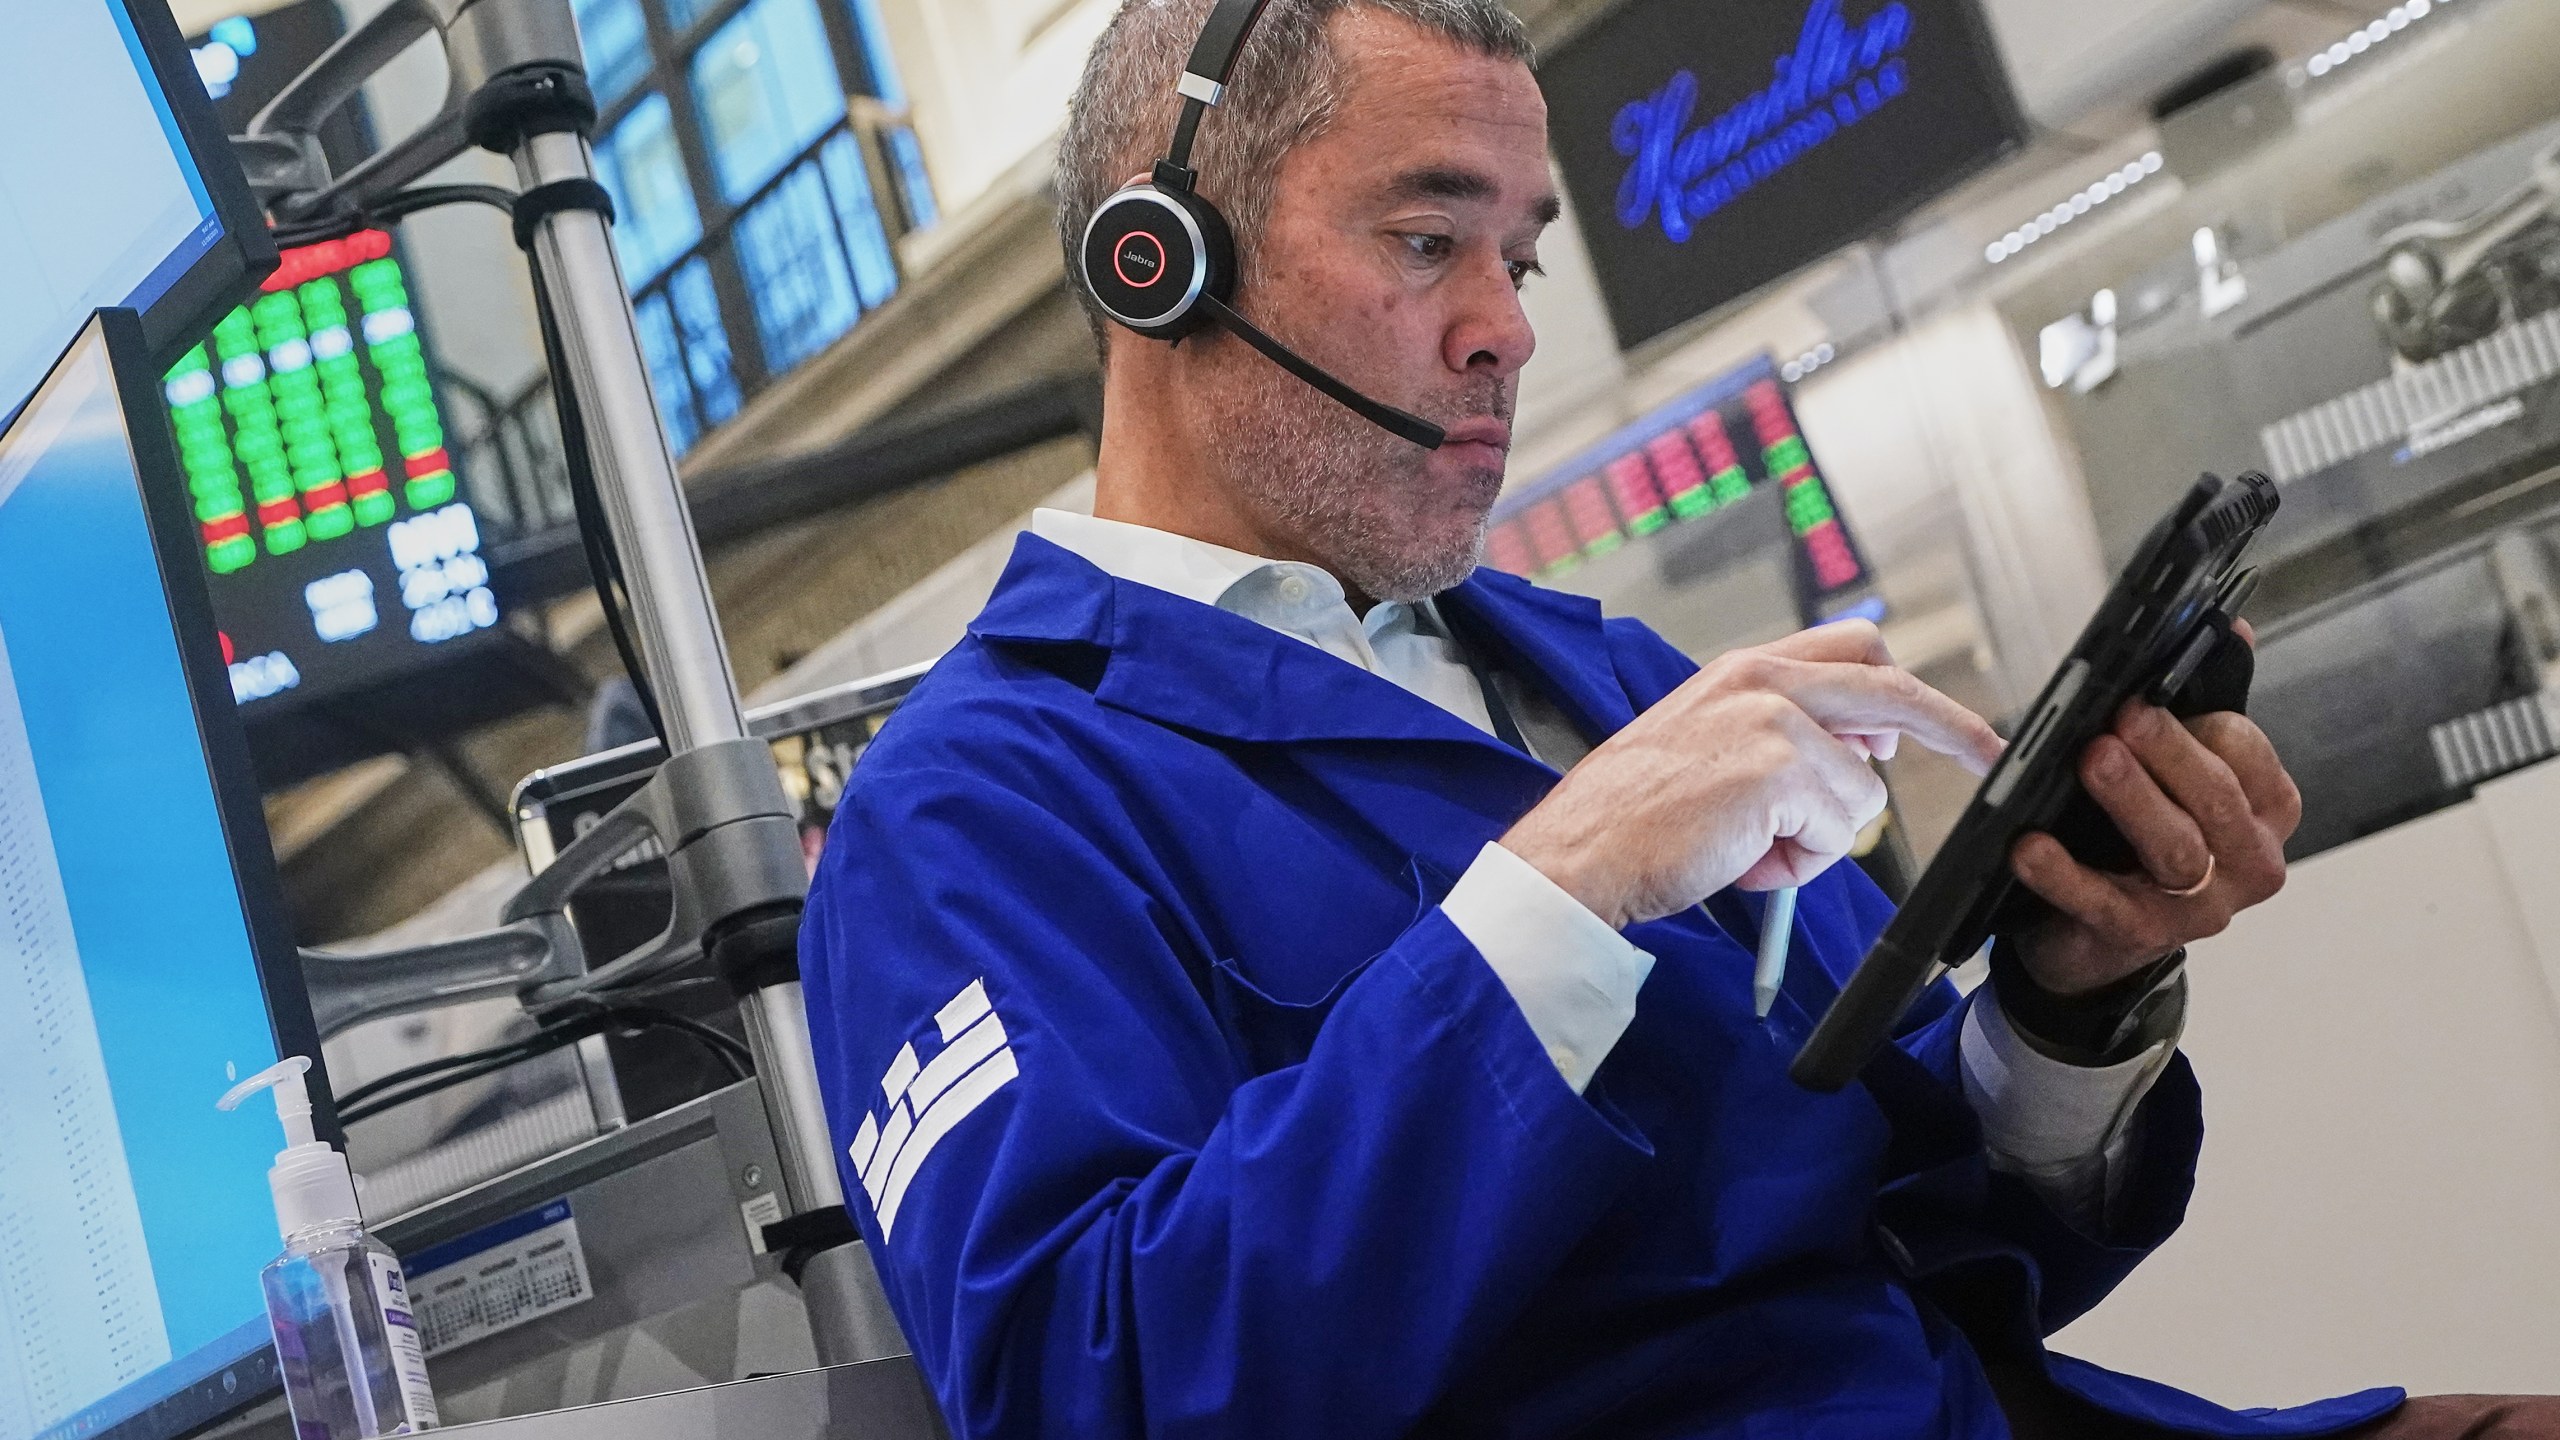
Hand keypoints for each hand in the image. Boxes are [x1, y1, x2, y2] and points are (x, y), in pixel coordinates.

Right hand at [1501, 620, 2004, 929]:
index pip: (1854, 651)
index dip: (1904, 691)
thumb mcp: (1711, 749)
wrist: (1580, 852)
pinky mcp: (1778, 767)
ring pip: (1861, 788)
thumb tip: (1862, 755)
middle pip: (1890, 687)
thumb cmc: (1636, 817)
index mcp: (1744, 671)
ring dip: (1820, 835)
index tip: (1949, 723)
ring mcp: (1772, 718)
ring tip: (1751, 846)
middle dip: (1952, 724)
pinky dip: (1800, 859)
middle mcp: (1761, 679)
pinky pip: (1837, 827)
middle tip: (1988, 754)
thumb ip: (1784, 737)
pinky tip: (1745, 857)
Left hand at [2007, 668, 2301, 994]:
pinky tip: (2029, 846)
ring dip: (2131, 799)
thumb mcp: (2174, 773)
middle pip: (2214, 799)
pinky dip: (2063, 873)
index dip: (2202, 726)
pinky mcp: (2140, 937)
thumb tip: (2234, 626)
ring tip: (2091, 759)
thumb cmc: (2138, 834)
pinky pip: (2102, 902)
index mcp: (2265, 809)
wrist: (2098, 936)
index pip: (2246, 755)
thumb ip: (2200, 706)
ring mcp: (2200, 906)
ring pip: (2174, 848)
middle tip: (2123, 718)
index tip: (2149, 697)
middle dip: (2168, 753)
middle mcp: (2248, 860)